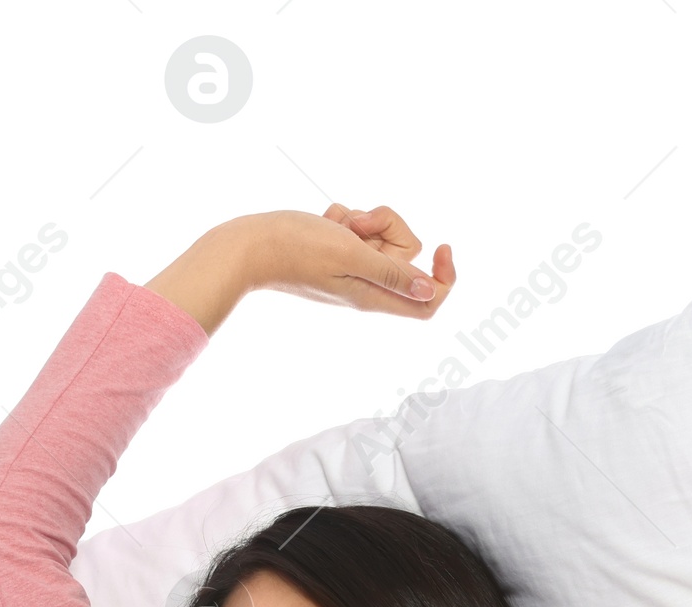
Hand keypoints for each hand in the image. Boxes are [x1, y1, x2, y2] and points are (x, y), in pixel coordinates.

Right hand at [146, 205, 455, 334]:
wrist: (248, 247)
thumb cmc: (295, 249)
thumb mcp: (350, 254)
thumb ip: (391, 271)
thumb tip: (430, 289)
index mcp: (374, 295)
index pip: (429, 301)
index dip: (443, 277)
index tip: (441, 246)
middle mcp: (366, 287)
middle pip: (407, 256)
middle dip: (391, 229)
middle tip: (361, 224)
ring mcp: (350, 270)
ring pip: (381, 238)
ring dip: (363, 220)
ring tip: (336, 224)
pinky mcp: (335, 254)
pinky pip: (356, 230)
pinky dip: (344, 220)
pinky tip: (324, 222)